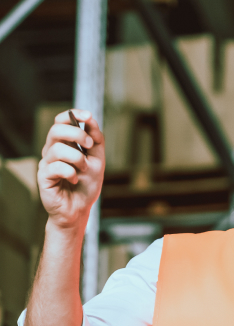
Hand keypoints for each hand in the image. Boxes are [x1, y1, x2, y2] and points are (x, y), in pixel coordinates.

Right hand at [37, 109, 104, 231]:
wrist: (79, 210)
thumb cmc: (86, 186)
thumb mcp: (97, 161)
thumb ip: (96, 142)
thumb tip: (91, 121)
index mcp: (64, 144)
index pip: (61, 121)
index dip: (72, 115)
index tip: (87, 116)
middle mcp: (52, 151)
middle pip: (56, 129)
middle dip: (77, 134)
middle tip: (89, 145)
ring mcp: (46, 163)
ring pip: (58, 148)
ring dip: (77, 158)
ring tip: (83, 170)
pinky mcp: (43, 177)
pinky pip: (56, 167)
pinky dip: (71, 172)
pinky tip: (75, 180)